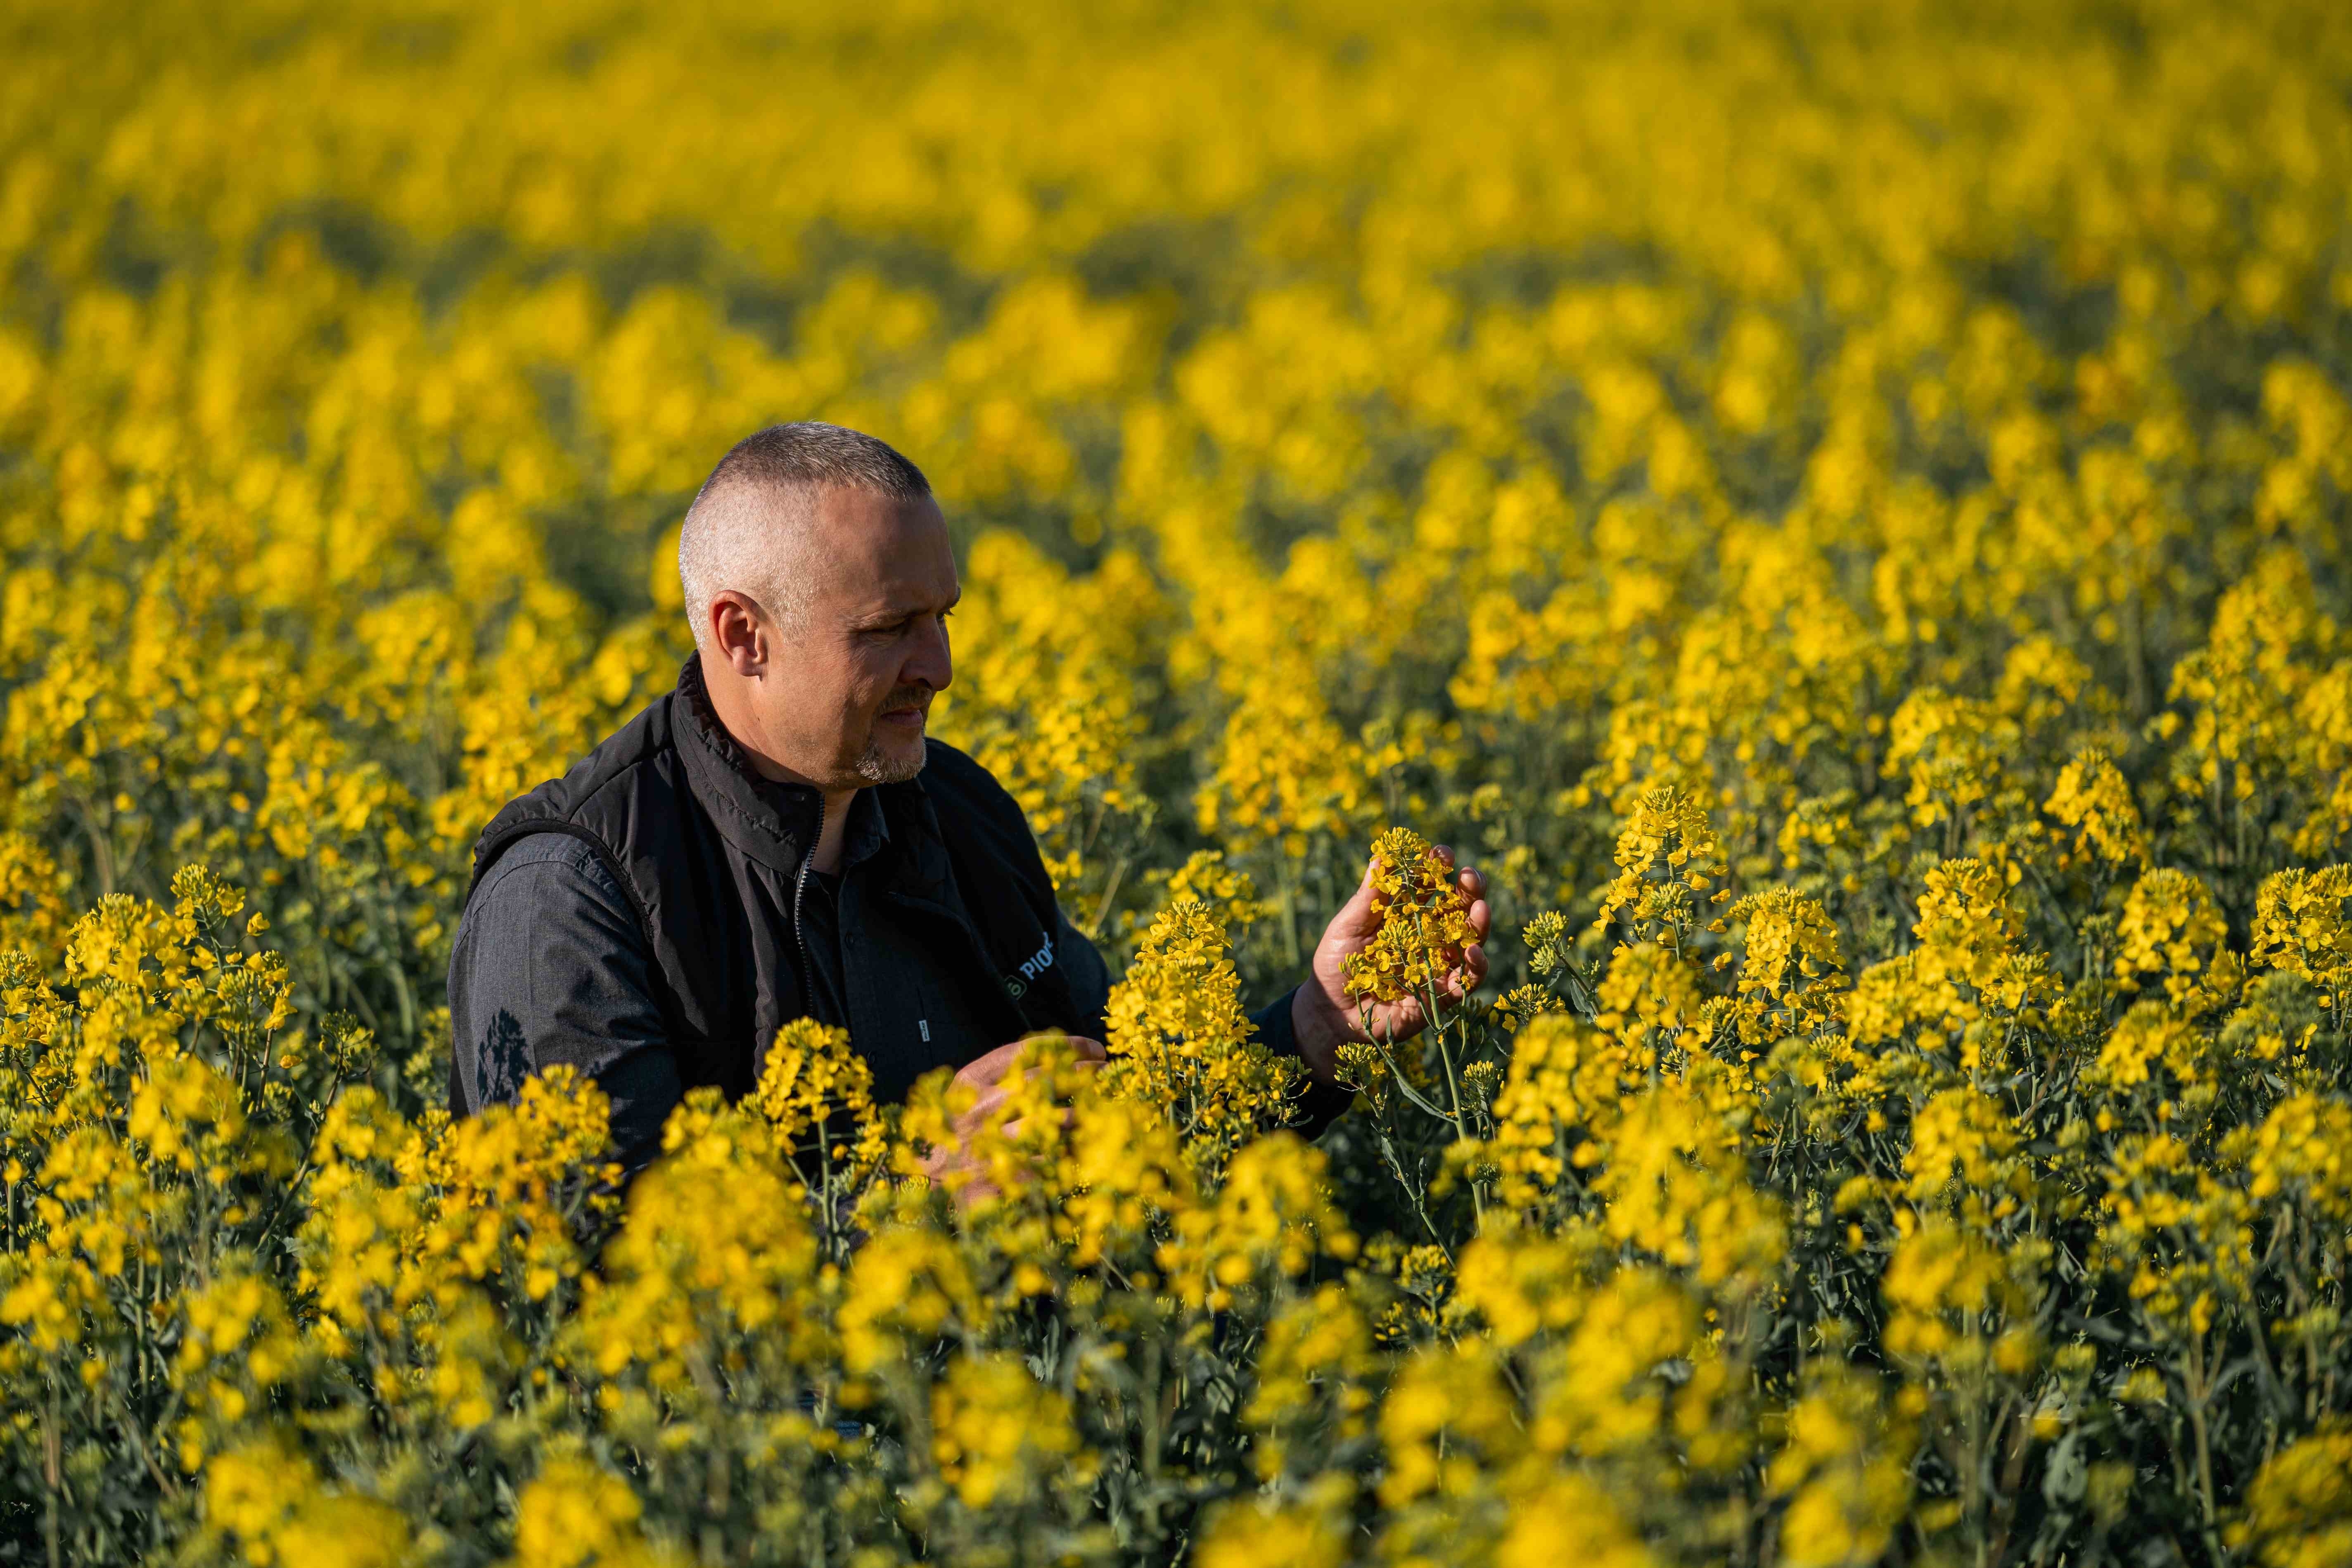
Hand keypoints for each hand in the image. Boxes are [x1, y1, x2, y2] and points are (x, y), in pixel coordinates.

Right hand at [920, 1033, 1104, 1206]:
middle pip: (1044, 1081)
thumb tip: (1062, 1058)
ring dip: (1083, 1111)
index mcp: (972, 1079)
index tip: (1096, 1049)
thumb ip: (1006, 1072)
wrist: (930, 1175)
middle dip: (1083, 1074)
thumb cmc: (958, 1125)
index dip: (1068, 1046)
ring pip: (1050, 1119)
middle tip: (1107, 1073)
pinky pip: (1048, 1155)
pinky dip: (1070, 1147)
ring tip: (1101, 1104)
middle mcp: (980, 1106)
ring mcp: (990, 1140)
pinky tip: (1086, 1140)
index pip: (1028, 1050)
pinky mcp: (1003, 1171)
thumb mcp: (970, 1090)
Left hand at [1291, 849, 1488, 1081]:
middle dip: (1470, 888)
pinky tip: (1474, 953)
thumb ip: (1367, 898)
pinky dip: (1476, 967)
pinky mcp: (1442, 994)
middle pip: (1459, 906)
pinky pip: (1467, 980)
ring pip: (1471, 939)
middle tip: (1470, 877)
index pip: (1430, 883)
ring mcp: (1438, 964)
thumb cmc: (1336, 965)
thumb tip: (1379, 855)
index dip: (1438, 866)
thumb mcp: (1347, 928)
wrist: (1330, 1014)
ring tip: (1480, 909)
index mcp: (1407, 911)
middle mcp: (1428, 934)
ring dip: (1480, 923)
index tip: (1441, 854)